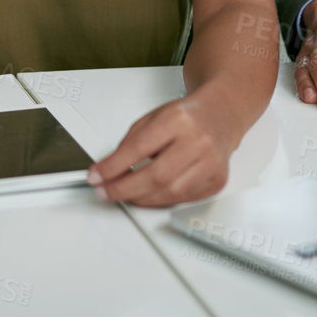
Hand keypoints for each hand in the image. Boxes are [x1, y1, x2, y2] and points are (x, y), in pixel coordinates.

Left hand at [87, 90, 241, 206]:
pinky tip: (147, 195)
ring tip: (123, 194)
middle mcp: (198, 141)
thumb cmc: (186, 116)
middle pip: (155, 176)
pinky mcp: (217, 181)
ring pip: (169, 192)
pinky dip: (160, 200)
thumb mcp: (152, 118)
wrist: (220, 116)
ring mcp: (211, 163)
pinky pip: (183, 199)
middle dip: (123, 188)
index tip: (96, 176)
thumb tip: (108, 170)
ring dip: (140, 198)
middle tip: (105, 191)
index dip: (113, 166)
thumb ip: (130, 143)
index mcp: (178, 119)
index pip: (139, 148)